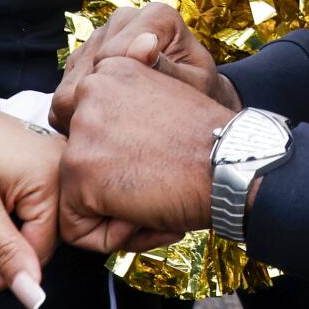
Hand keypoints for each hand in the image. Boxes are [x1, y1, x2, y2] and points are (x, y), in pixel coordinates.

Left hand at [0, 98, 59, 308]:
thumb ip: (7, 255)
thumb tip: (33, 295)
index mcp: (53, 178)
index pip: (38, 250)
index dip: (0, 277)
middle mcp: (59, 172)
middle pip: (30, 244)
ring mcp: (46, 171)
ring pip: (21, 234)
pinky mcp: (31, 172)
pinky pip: (19, 216)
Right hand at [51, 2, 237, 133]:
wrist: (192, 107)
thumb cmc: (200, 97)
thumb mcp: (194, 87)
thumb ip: (168, 70)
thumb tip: (144, 46)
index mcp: (156, 16)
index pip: (114, 55)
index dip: (124, 92)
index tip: (148, 111)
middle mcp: (124, 19)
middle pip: (88, 71)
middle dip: (104, 107)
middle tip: (132, 129)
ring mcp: (99, 37)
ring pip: (69, 88)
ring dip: (89, 116)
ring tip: (123, 129)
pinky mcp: (81, 60)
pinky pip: (64, 96)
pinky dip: (80, 117)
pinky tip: (109, 124)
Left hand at [58, 56, 227, 251]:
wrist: (233, 164)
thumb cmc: (210, 142)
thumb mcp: (164, 101)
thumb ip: (128, 112)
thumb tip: (107, 142)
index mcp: (111, 70)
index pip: (89, 130)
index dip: (120, 159)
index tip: (157, 161)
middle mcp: (89, 91)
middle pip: (78, 162)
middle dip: (113, 186)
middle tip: (159, 185)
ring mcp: (80, 132)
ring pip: (75, 196)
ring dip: (113, 211)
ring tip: (156, 201)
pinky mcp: (79, 171)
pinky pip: (75, 227)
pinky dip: (109, 237)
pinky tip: (147, 219)